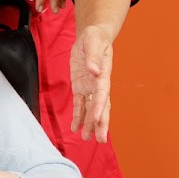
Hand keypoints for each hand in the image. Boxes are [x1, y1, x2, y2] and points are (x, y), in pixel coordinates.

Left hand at [71, 25, 112, 141]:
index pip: (102, 94)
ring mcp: (90, 87)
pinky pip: (79, 104)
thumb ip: (93, 57)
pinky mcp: (80, 87)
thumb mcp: (92, 42)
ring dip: (89, 124)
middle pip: (101, 107)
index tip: (97, 119)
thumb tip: (94, 70)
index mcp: (103, 75)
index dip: (100, 107)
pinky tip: (75, 128)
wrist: (92, 37)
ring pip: (90, 109)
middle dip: (101, 123)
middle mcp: (98, 85)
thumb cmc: (95, 38)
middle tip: (102, 139)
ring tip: (86, 138)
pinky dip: (78, 116)